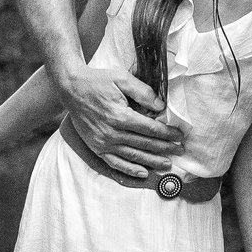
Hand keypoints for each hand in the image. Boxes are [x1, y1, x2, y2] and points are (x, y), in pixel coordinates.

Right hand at [58, 61, 182, 176]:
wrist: (72, 89)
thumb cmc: (98, 81)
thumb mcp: (121, 78)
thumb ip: (143, 92)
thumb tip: (161, 106)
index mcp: (120, 115)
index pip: (150, 129)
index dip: (167, 133)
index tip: (179, 136)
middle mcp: (112, 132)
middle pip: (144, 144)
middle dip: (165, 148)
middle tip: (180, 151)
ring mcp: (103, 142)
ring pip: (133, 156)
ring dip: (152, 161)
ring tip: (167, 165)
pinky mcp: (96, 147)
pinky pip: (115, 162)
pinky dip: (129, 169)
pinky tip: (143, 172)